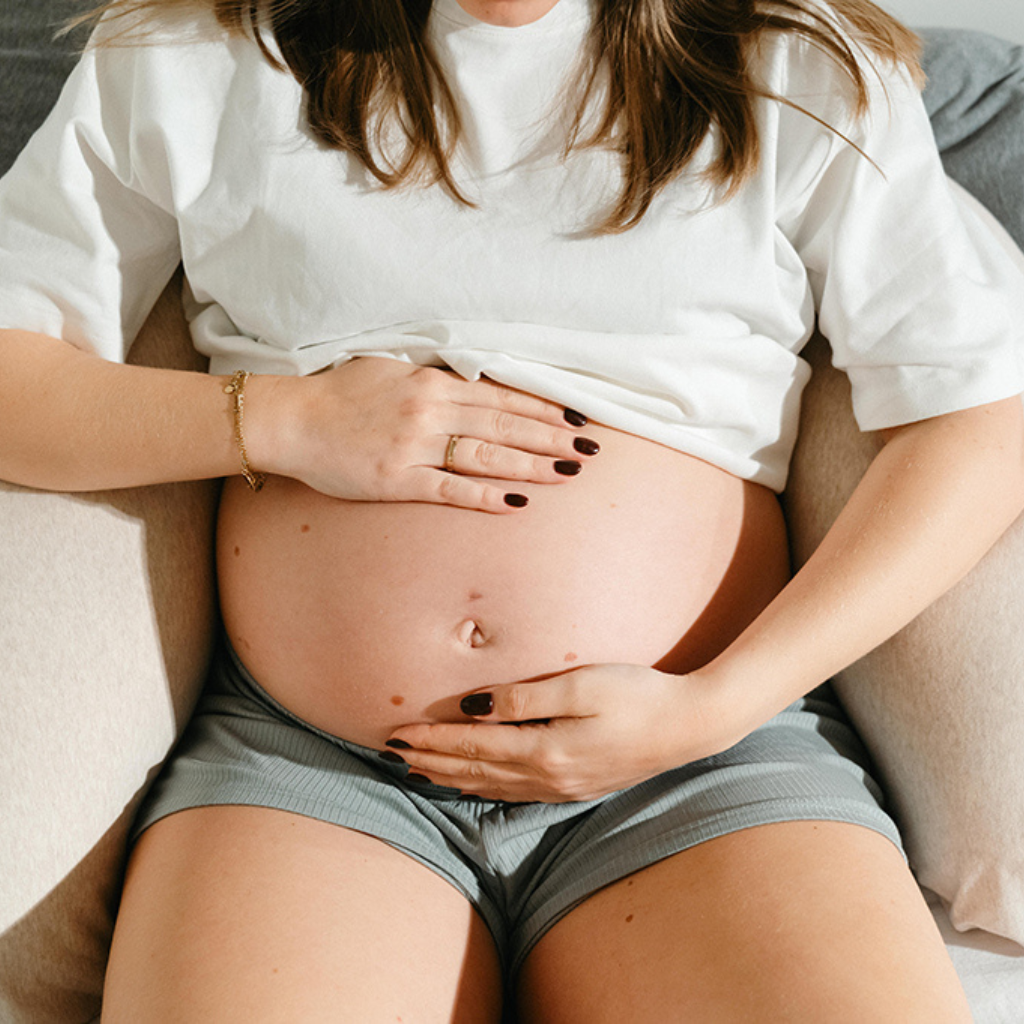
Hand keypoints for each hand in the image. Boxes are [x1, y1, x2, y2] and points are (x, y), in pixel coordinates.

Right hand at [254, 357, 597, 511]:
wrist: (294, 420)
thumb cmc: (342, 393)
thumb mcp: (392, 370)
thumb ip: (436, 379)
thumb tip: (476, 384)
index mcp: (433, 383)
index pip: (502, 396)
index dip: (543, 408)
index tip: (576, 417)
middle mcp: (430, 412)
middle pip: (504, 427)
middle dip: (551, 438)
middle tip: (589, 449)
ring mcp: (414, 447)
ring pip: (486, 457)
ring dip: (531, 465)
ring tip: (567, 473)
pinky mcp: (397, 481)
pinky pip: (450, 489)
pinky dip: (485, 496)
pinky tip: (516, 502)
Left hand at [385, 664, 739, 802]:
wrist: (690, 726)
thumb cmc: (638, 695)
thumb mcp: (582, 684)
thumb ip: (525, 696)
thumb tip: (473, 706)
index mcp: (545, 750)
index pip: (472, 747)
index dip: (432, 740)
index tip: (397, 732)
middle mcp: (548, 777)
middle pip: (474, 771)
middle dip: (431, 761)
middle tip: (392, 754)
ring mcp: (562, 787)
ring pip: (490, 786)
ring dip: (450, 778)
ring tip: (419, 772)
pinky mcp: (575, 786)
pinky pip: (513, 792)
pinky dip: (482, 787)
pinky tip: (472, 783)